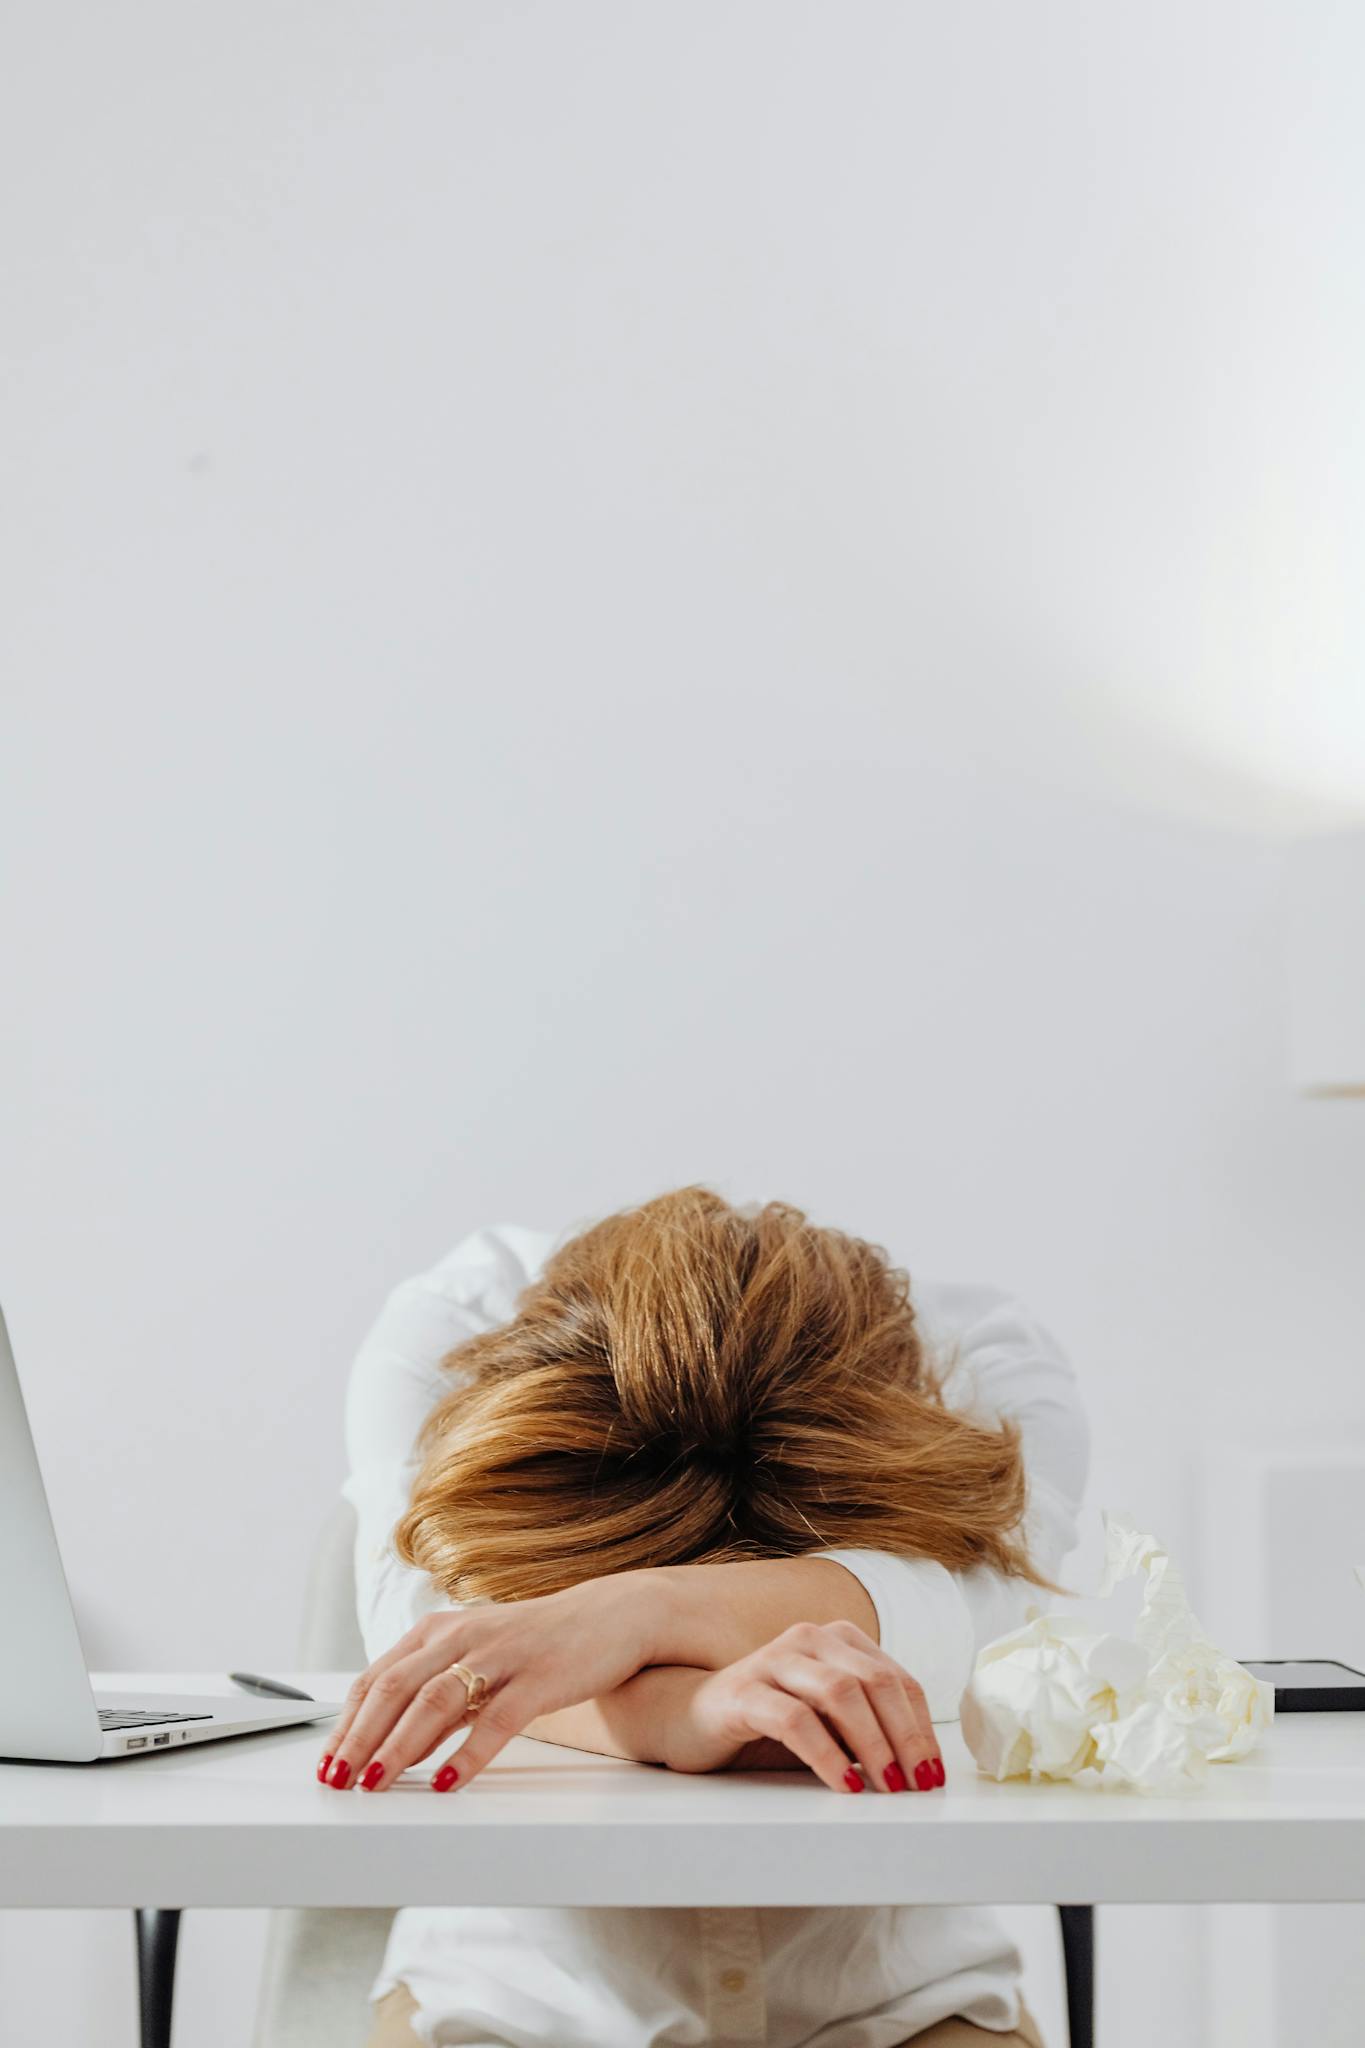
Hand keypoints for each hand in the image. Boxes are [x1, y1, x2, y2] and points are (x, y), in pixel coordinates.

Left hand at [318, 1571, 662, 1792]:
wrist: (610, 1617)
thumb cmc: (537, 1645)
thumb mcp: (476, 1664)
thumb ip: (436, 1702)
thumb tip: (393, 1748)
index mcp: (438, 1630)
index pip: (375, 1678)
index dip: (346, 1723)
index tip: (326, 1762)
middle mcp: (462, 1636)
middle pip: (394, 1688)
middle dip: (359, 1738)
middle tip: (337, 1780)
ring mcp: (500, 1654)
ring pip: (434, 1701)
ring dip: (399, 1746)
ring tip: (376, 1783)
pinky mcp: (538, 1677)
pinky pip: (496, 1719)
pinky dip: (468, 1753)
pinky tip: (448, 1782)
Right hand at [668, 1620, 945, 1793]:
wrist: (689, 1718)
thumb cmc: (768, 1722)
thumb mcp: (827, 1722)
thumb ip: (867, 1726)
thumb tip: (921, 1768)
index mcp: (838, 1640)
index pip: (897, 1680)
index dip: (922, 1729)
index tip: (934, 1773)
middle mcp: (810, 1639)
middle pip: (876, 1683)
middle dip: (906, 1738)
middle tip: (919, 1785)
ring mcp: (775, 1660)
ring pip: (841, 1693)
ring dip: (874, 1744)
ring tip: (887, 1786)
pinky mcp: (744, 1691)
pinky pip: (795, 1720)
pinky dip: (827, 1755)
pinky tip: (844, 1784)